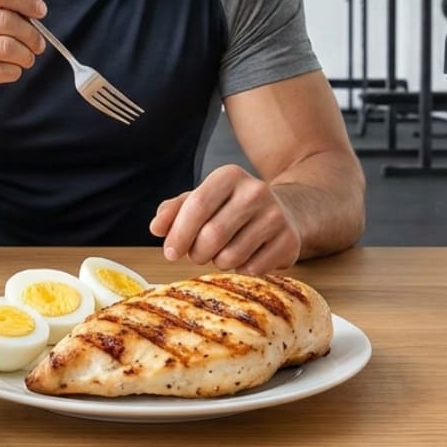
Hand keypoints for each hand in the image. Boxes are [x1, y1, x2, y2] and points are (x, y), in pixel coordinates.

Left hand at [149, 164, 301, 274]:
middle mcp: (255, 191)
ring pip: (231, 256)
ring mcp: (276, 216)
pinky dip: (241, 270)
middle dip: (197, 253)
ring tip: (223, 252)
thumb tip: (157, 227)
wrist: (284, 212)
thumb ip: (174, 211)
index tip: (170, 252)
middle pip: (212, 235)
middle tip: (198, 254)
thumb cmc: (231, 208)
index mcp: (229, 176)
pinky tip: (246, 256)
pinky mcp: (289, 241)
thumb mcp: (201, 201)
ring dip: (218, 262)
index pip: (197, 206)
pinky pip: (252, 269)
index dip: (178, 234)